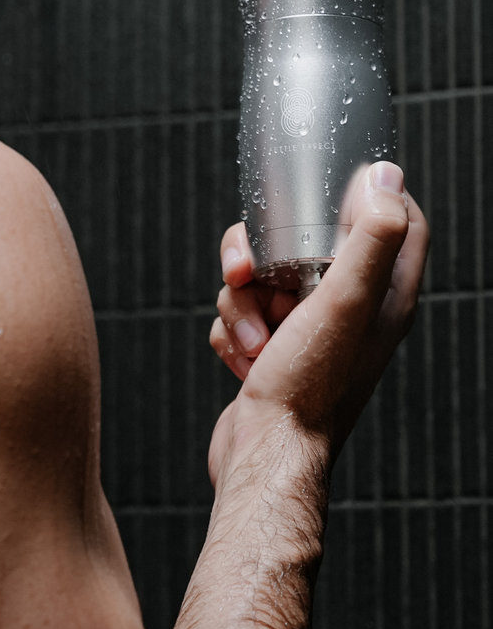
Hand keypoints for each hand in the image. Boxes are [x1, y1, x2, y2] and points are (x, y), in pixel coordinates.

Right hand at [206, 162, 428, 483]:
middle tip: (246, 272)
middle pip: (304, 242)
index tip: (330, 185)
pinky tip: (241, 358)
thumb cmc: (309, 387)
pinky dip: (231, 329)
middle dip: (262, 253)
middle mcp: (352, 311)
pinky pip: (240, 311)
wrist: (266, 453)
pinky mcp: (273, 349)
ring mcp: (309, 331)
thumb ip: (369, 237)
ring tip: (251, 339)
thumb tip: (387, 175)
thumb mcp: (344, 301)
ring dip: (240, 302)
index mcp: (384, 297)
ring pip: (262, 277)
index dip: (367, 194)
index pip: (397, 222)